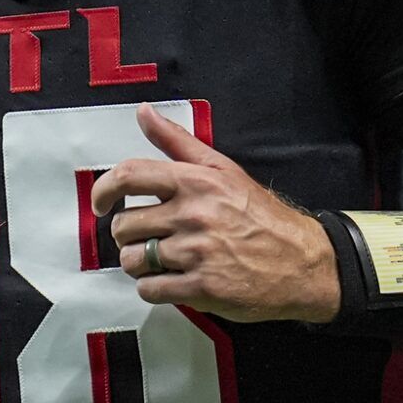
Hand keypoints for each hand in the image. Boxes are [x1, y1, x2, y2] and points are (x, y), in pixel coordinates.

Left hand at [89, 104, 340, 323]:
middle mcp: (193, 215)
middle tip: (150, 237)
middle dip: (130, 234)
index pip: (129, 176)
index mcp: (195, 182)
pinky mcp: (202, 289)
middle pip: (125, 225)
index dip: (103, 191)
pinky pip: (149, 289)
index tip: (100, 204)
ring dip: (140, 263)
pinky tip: (172, 280)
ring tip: (162, 260)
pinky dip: (153, 287)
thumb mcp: (222, 169)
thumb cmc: (260, 215)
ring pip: (133, 260)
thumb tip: (143, 113)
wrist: (302, 262)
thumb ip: (177, 142)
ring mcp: (197, 253)